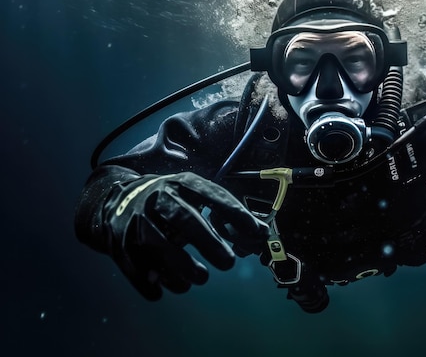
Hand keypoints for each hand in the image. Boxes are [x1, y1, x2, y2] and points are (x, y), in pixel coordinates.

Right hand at [103, 172, 268, 299]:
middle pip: (184, 219)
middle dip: (208, 242)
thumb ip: (226, 215)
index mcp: (182, 183)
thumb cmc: (171, 202)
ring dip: (182, 265)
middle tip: (229, 263)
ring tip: (202, 278)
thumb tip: (261, 234)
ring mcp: (136, 219)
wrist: (118, 199)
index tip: (256, 231)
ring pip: (159, 243)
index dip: (235, 212)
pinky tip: (171, 289)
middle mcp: (158, 198)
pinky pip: (137, 266)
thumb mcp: (196, 197)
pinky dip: (153, 281)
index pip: (212, 194)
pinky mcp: (120, 242)